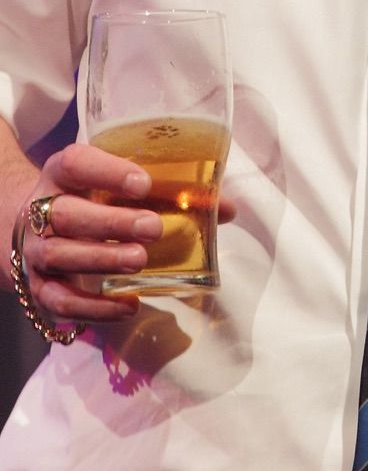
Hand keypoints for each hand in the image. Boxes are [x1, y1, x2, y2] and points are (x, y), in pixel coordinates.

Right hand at [18, 143, 164, 323]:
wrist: (35, 228)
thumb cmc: (91, 200)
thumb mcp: (119, 186)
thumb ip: (171, 193)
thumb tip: (228, 208)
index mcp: (63, 173)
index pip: (76, 163)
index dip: (107, 172)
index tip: (144, 183)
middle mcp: (41, 209)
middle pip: (66, 213)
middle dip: (110, 222)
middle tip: (153, 228)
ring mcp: (36, 250)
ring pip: (60, 254)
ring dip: (101, 259)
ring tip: (140, 261)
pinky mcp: (39, 287)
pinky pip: (60, 301)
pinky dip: (94, 307)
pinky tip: (128, 305)